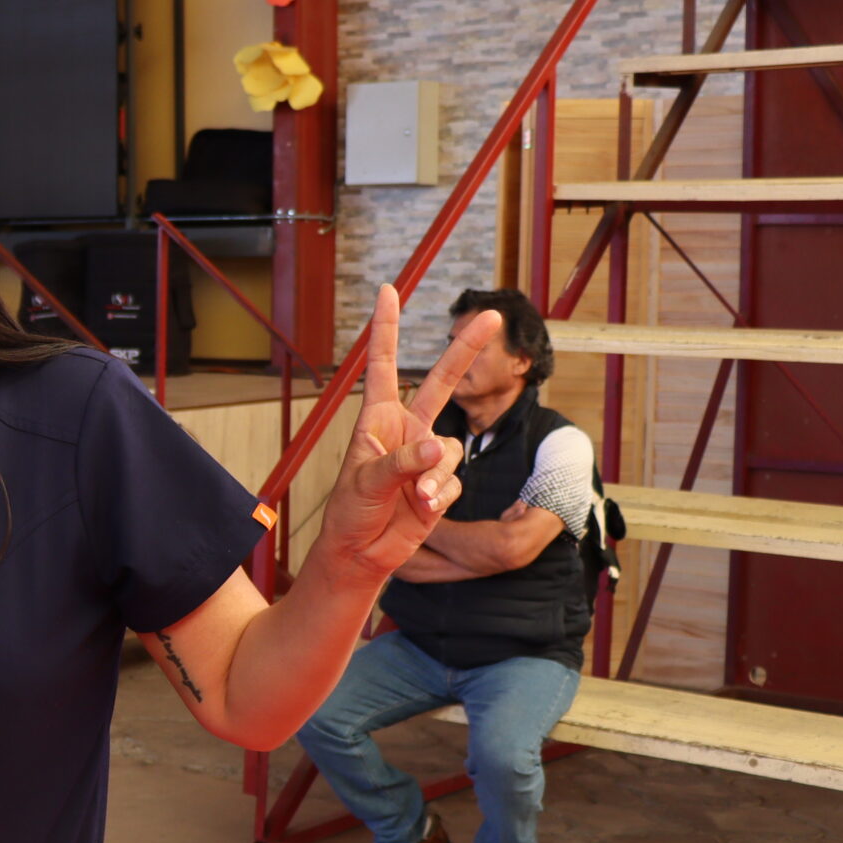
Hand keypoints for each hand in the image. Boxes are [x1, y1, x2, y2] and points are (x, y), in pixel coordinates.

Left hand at [314, 285, 498, 583]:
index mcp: (377, 420)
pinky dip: (441, 494)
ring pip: (451, 448)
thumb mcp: (367, 484)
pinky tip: (424, 509)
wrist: (362, 552)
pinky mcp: (441, 483)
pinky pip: (454, 479)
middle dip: (465, 351)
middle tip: (490, 316)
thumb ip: (402, 463)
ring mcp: (426, 456)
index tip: (388, 291)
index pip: (382, 365)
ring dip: (437, 474)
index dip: (385, 329)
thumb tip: (437, 448)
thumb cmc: (351, 512)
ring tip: (417, 498)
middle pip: (441, 382)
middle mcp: (406, 430)